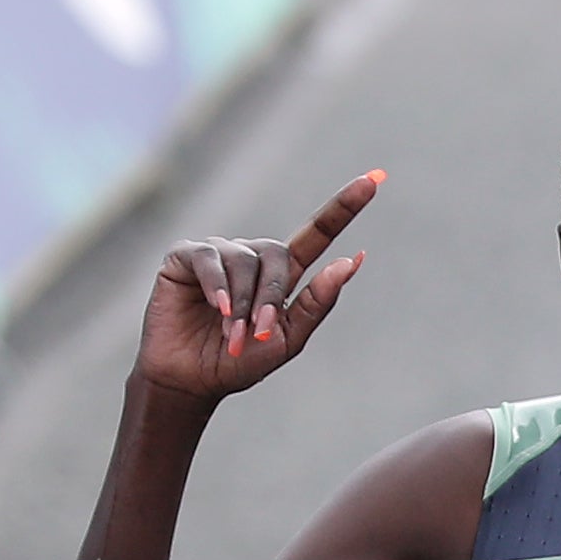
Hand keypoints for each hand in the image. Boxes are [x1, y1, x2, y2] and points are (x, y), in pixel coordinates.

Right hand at [132, 172, 373, 402]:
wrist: (191, 379)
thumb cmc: (240, 361)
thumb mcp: (288, 339)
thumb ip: (317, 302)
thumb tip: (352, 260)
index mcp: (282, 274)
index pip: (317, 234)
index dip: (343, 208)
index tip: (374, 180)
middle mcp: (252, 256)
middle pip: (278, 255)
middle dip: (272, 297)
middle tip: (260, 333)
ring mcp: (218, 253)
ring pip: (244, 260)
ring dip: (244, 303)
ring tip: (234, 334)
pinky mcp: (185, 256)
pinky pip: (210, 259)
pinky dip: (218, 286)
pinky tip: (219, 309)